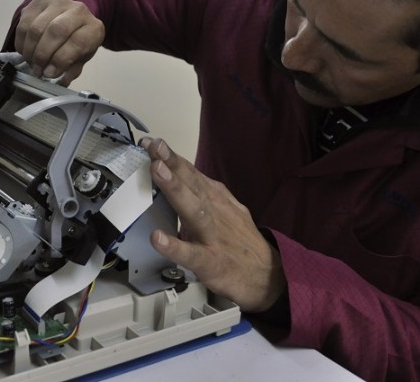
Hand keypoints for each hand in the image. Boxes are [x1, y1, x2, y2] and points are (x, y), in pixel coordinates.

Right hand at [13, 0, 104, 85]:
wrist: (73, 18)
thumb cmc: (78, 41)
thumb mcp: (81, 58)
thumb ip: (71, 69)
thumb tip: (59, 80)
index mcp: (93, 28)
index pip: (78, 42)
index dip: (61, 60)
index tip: (50, 74)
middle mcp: (78, 10)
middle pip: (56, 31)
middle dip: (43, 55)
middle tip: (37, 70)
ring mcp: (57, 2)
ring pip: (37, 27)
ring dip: (30, 49)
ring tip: (31, 62)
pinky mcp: (39, 2)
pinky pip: (24, 23)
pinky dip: (21, 41)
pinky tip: (25, 51)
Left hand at [141, 137, 286, 311]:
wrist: (268, 276)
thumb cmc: (237, 241)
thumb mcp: (222, 210)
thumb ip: (199, 194)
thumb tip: (173, 175)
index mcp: (215, 199)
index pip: (192, 174)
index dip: (172, 158)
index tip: (152, 142)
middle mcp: (215, 211)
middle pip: (193, 183)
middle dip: (172, 163)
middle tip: (153, 145)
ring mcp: (213, 236)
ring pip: (193, 209)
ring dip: (175, 189)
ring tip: (157, 171)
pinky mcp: (211, 263)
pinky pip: (191, 254)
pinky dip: (174, 246)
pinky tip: (157, 238)